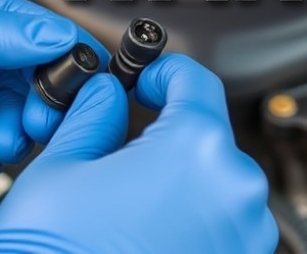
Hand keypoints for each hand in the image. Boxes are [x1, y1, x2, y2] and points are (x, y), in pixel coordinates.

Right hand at [0, 54, 278, 253]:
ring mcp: (246, 235)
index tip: (146, 80)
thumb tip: (106, 95)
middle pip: (206, 133)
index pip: (195, 80)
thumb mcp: (60, 168)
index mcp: (196, 149)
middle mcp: (236, 190)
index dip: (163, 72)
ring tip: (128, 201)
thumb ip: (93, 113)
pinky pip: (222, 221)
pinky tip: (146, 230)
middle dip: (165, 132)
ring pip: (214, 180)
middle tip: (120, 147)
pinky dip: (191, 216)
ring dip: (179, 178)